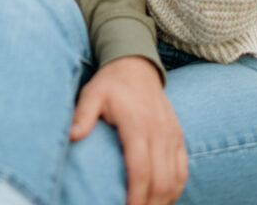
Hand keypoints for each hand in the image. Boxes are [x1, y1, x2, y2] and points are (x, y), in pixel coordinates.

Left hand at [71, 56, 187, 204]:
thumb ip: (83, 114)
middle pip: (160, 181)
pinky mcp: (178, 136)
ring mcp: (172, 134)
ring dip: (162, 201)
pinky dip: (175, 189)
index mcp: (137, 124)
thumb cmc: (111, 83)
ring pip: (174, 180)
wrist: (137, 65)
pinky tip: (162, 199)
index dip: (135, 197)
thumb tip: (72, 136)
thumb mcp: (92, 93)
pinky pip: (183, 169)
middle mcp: (159, 132)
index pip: (140, 170)